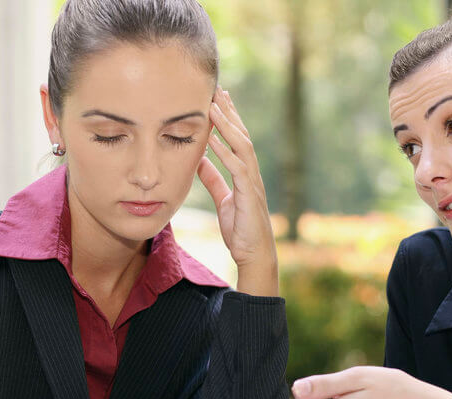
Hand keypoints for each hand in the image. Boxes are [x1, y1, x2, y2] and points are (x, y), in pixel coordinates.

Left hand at [197, 88, 277, 296]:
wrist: (253, 255)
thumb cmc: (240, 230)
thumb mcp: (222, 199)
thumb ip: (212, 179)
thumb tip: (199, 159)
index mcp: (245, 174)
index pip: (238, 139)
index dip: (229, 118)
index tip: (218, 99)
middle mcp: (252, 174)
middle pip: (243, 136)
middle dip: (230, 113)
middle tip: (218, 90)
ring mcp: (253, 183)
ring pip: (243, 147)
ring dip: (228, 126)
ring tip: (215, 107)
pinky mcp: (250, 196)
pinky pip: (238, 169)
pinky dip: (226, 153)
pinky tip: (214, 140)